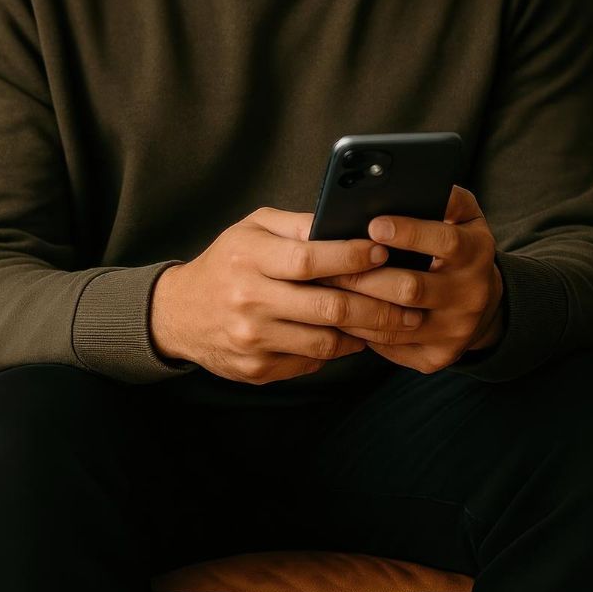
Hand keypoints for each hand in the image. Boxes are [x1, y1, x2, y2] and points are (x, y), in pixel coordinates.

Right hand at [150, 206, 424, 384]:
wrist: (178, 315)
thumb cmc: (226, 263)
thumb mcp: (250, 230)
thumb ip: (297, 226)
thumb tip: (348, 222)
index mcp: (247, 258)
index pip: (309, 259)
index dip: (351, 257)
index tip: (382, 252)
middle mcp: (248, 300)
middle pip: (328, 306)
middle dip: (380, 304)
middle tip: (414, 299)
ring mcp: (252, 339)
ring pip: (326, 340)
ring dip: (367, 332)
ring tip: (396, 322)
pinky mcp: (257, 368)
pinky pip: (311, 361)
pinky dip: (338, 349)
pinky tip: (355, 337)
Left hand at [314, 185, 504, 373]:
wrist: (482, 305)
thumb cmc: (456, 249)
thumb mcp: (463, 218)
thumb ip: (445, 197)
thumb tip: (407, 179)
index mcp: (477, 253)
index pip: (445, 241)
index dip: (409, 232)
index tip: (374, 223)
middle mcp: (471, 294)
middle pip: (410, 287)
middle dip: (364, 275)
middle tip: (327, 264)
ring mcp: (455, 330)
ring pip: (395, 323)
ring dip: (354, 306)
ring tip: (321, 288)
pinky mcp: (439, 356)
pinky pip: (390, 348)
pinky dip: (360, 334)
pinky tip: (337, 317)